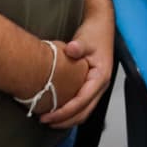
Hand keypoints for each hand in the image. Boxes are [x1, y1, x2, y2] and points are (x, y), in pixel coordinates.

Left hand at [40, 6, 114, 127]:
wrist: (101, 26)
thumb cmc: (95, 33)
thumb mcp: (85, 39)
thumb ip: (79, 46)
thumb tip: (71, 50)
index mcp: (101, 77)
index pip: (83, 101)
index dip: (65, 112)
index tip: (48, 116)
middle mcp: (100, 85)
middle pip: (84, 112)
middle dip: (65, 120)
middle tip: (44, 121)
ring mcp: (96, 87)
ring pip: (84, 111)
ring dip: (67, 118)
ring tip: (48, 119)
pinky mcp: (91, 85)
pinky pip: (82, 104)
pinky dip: (70, 111)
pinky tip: (57, 109)